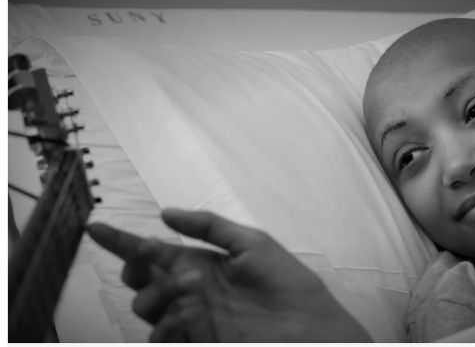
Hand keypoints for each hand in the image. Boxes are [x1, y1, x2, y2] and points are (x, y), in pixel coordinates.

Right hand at [88, 209, 371, 342]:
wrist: (307, 326)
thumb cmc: (285, 281)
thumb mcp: (251, 243)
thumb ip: (208, 226)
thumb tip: (164, 213)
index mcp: (201, 263)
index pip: (154, 252)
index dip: (122, 241)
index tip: (94, 227)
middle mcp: (190, 290)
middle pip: (141, 280)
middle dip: (137, 267)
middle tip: (152, 259)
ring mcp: (192, 318)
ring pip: (146, 307)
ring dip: (159, 293)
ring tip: (193, 289)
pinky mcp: (196, 340)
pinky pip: (161, 335)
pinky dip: (167, 324)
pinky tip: (190, 315)